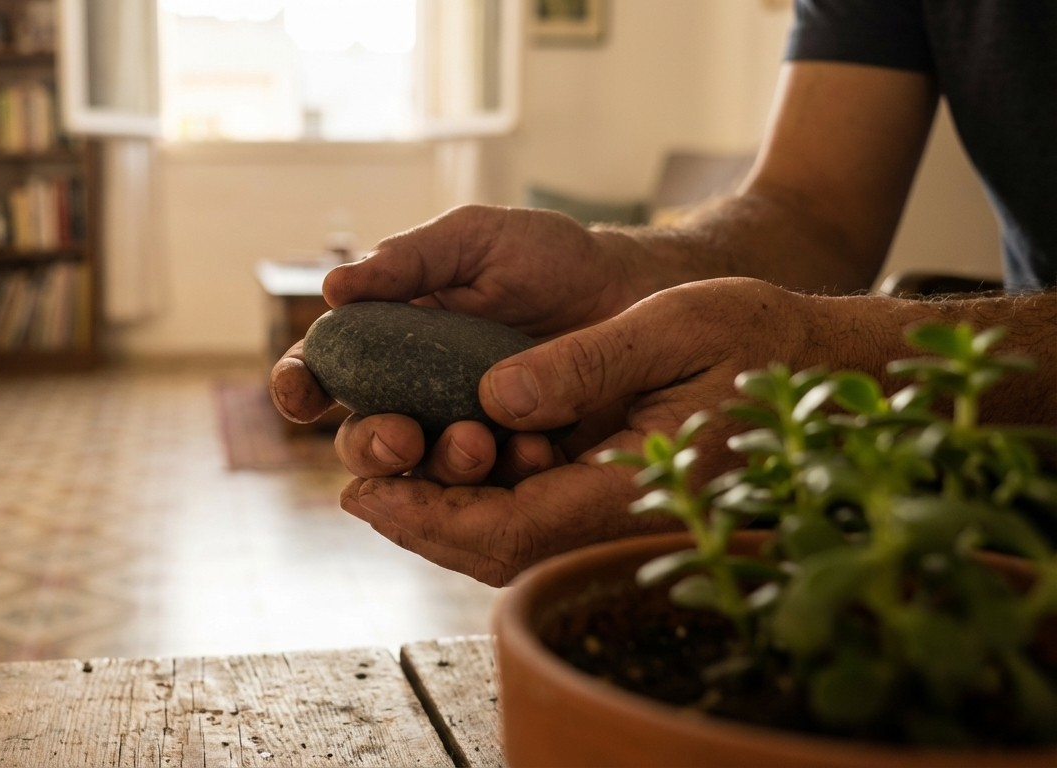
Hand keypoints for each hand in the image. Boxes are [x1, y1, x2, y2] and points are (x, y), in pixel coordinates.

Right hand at [269, 205, 653, 482]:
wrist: (637, 293)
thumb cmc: (547, 258)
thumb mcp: (477, 241)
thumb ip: (410, 259)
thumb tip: (334, 288)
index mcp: (387, 342)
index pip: (324, 370)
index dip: (301, 385)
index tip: (302, 394)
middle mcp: (415, 398)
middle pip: (361, 439)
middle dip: (369, 444)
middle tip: (402, 436)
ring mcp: (462, 436)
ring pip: (421, 476)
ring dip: (437, 468)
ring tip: (480, 443)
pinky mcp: (513, 468)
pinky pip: (492, 493)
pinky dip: (503, 480)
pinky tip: (532, 452)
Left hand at [340, 278, 838, 585]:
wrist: (822, 368)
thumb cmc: (759, 341)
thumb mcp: (675, 328)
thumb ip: (587, 364)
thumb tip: (497, 396)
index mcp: (635, 488)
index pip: (510, 530)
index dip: (429, 518)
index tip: (367, 495)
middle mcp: (624, 517)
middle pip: (500, 549)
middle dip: (423, 522)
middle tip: (360, 490)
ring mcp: (624, 514)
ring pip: (516, 540)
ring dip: (449, 514)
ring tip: (392, 478)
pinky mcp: (621, 497)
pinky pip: (542, 517)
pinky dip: (486, 500)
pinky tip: (458, 463)